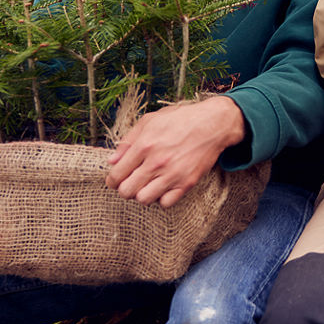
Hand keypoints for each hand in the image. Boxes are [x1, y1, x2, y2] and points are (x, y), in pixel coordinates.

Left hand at [106, 96, 245, 207]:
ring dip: (142, 194)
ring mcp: (172, 174)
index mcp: (144, 145)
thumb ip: (128, 141)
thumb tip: (112, 161)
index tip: (115, 180)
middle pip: (127, 191)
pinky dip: (161, 198)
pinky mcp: (186, 183)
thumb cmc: (180, 119)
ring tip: (147, 185)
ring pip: (143, 199)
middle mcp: (156, 162)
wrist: (212, 124)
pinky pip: (165, 203)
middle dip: (124, 189)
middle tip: (131, 182)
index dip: (112, 180)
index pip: (117, 175)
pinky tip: (163, 187)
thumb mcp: (149, 121)